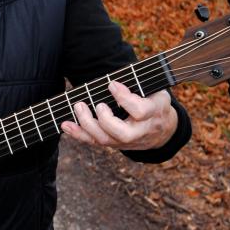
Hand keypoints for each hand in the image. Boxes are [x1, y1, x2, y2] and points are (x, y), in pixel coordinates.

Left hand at [61, 80, 177, 151]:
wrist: (163, 129)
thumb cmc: (154, 102)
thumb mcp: (155, 90)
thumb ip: (138, 85)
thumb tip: (112, 84)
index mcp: (154, 113)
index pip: (141, 111)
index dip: (125, 99)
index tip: (111, 85)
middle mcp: (141, 131)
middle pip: (123, 134)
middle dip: (105, 120)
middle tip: (97, 104)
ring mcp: (128, 141)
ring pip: (106, 141)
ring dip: (87, 125)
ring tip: (78, 106)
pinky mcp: (115, 144)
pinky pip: (95, 143)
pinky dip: (78, 134)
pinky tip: (66, 124)